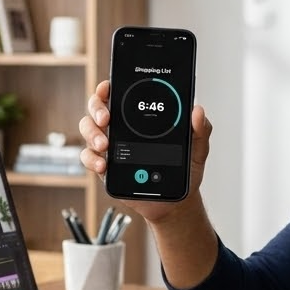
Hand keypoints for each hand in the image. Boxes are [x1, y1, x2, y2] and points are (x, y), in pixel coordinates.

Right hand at [79, 80, 211, 224]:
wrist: (175, 201)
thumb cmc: (184, 170)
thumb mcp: (197, 148)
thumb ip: (201, 129)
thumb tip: (198, 112)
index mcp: (141, 118)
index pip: (119, 94)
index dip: (107, 88)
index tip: (106, 89)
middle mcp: (122, 128)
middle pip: (97, 109)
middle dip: (96, 109)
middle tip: (106, 119)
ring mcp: (111, 147)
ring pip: (89, 131)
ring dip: (93, 135)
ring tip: (105, 146)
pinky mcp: (106, 167)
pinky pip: (89, 158)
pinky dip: (92, 160)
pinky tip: (103, 165)